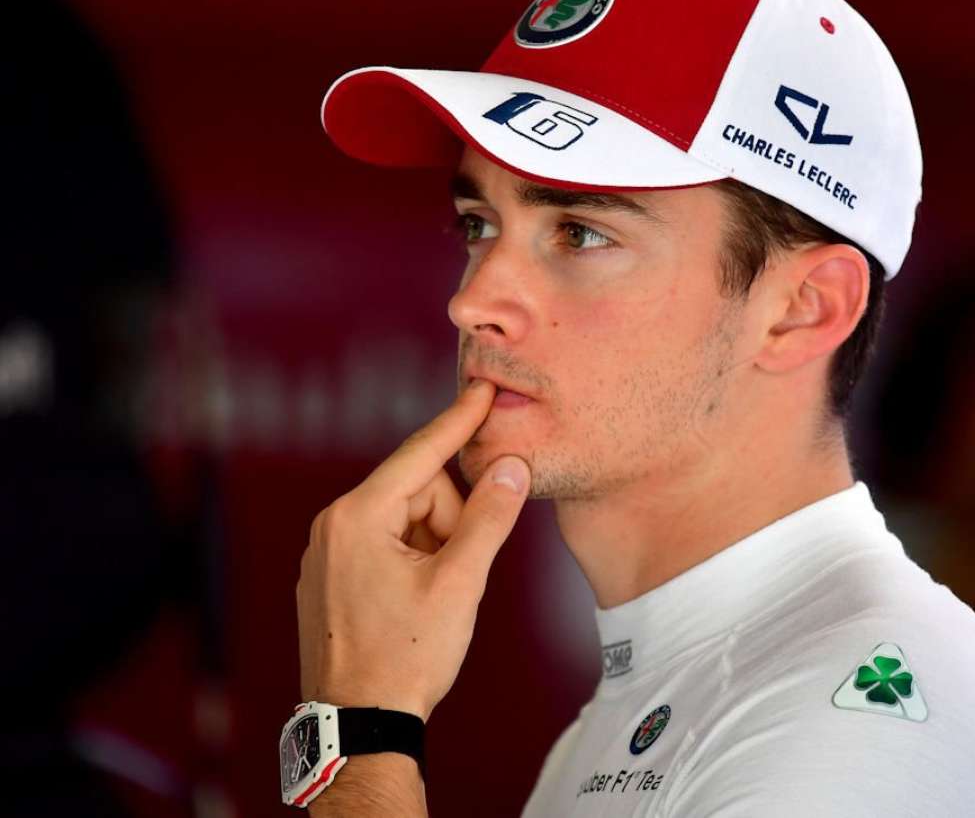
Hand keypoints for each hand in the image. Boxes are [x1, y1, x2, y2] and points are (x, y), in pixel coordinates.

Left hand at [296, 379, 529, 719]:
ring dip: (432, 546)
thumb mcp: (459, 583)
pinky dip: (412, 560)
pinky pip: (382, 546)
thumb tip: (511, 469)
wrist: (359, 724)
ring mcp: (325, 554)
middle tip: (456, 573)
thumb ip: (489, 518)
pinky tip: (414, 602)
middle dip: (449, 521)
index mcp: (358, 517)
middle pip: (416, 492)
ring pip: (402, 521)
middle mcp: (333, 526)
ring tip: (433, 598)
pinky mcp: (328, 579)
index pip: (420, 453)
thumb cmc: (405, 656)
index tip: (482, 388)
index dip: (458, 420)